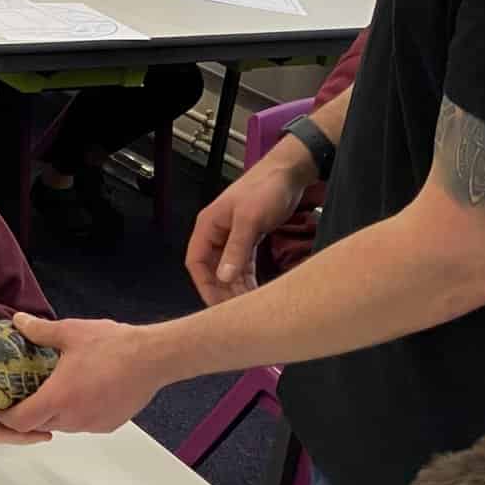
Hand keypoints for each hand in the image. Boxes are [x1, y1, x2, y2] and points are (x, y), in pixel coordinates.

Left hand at [0, 312, 166, 435]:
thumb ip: (39, 331)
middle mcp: (73, 418)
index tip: (1, 404)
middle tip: (24, 392)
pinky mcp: (109, 425)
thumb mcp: (69, 332)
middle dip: (28, 413)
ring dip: (52, 413)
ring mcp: (93, 424)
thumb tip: (19, 321)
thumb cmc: (112, 345)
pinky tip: (80, 391)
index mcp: (58, 398)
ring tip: (52, 388)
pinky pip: (82, 424)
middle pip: (39, 425)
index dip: (6, 417)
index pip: (21, 422)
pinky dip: (75, 413)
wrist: (152, 358)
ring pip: (62, 426)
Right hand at [186, 161, 308, 305]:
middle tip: (236, 312)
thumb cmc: (265, 190)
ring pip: (228, 269)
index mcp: (208, 226)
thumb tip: (224, 278)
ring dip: (236, 287)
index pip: (196, 261)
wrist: (289, 173)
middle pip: (211, 269)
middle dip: (221, 290)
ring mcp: (232, 237)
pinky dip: (247, 278)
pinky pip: (243, 264)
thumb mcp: (249, 219)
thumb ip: (236, 249)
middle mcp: (216, 233)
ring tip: (249, 307)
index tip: (216, 306)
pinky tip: (256, 292)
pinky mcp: (249, 238)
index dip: (204, 285)